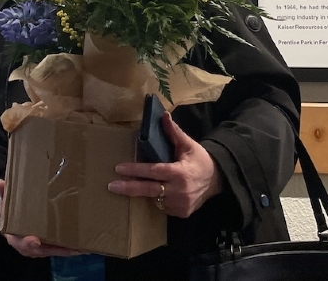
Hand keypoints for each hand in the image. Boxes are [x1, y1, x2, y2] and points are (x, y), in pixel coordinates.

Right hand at [0, 178, 84, 257]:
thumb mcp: (4, 205)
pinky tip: (82, 247)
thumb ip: (4, 195)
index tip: (35, 240)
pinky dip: (69, 248)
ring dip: (68, 251)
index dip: (28, 243)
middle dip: (57, 250)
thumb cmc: (8, 214)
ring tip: (83, 249)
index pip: (21, 243)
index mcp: (15, 237)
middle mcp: (29, 246)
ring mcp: (39, 247)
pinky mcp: (48, 245)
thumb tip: (1, 183)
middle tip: (72, 248)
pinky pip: (58, 248)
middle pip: (42, 250)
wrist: (11, 224)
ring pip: (53, 251)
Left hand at [108, 111, 224, 217]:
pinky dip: (158, 199)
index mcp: (180, 172)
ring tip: (133, 186)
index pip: (153, 171)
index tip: (119, 168)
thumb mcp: (188, 145)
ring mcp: (180, 204)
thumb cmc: (199, 160)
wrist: (216, 180)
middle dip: (128, 188)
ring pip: (154, 199)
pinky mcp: (181, 213)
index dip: (136, 170)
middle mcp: (179, 191)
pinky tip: (158, 191)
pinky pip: (163, 206)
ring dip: (144, 192)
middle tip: (111, 186)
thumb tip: (163, 115)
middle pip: (148, 190)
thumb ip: (174, 132)